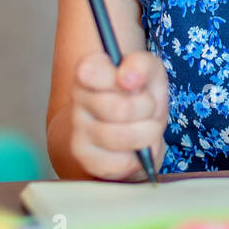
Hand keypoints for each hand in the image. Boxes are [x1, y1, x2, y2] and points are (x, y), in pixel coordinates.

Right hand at [69, 50, 167, 180]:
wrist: (131, 125)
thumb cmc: (140, 93)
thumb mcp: (150, 70)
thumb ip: (141, 65)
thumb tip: (128, 78)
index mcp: (90, 70)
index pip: (91, 71)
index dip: (120, 78)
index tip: (135, 83)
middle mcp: (78, 99)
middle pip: (121, 108)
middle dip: (148, 109)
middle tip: (148, 107)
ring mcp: (79, 130)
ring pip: (121, 137)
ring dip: (147, 133)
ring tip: (147, 127)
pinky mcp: (86, 159)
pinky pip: (118, 163)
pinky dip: (137, 158)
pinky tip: (136, 148)